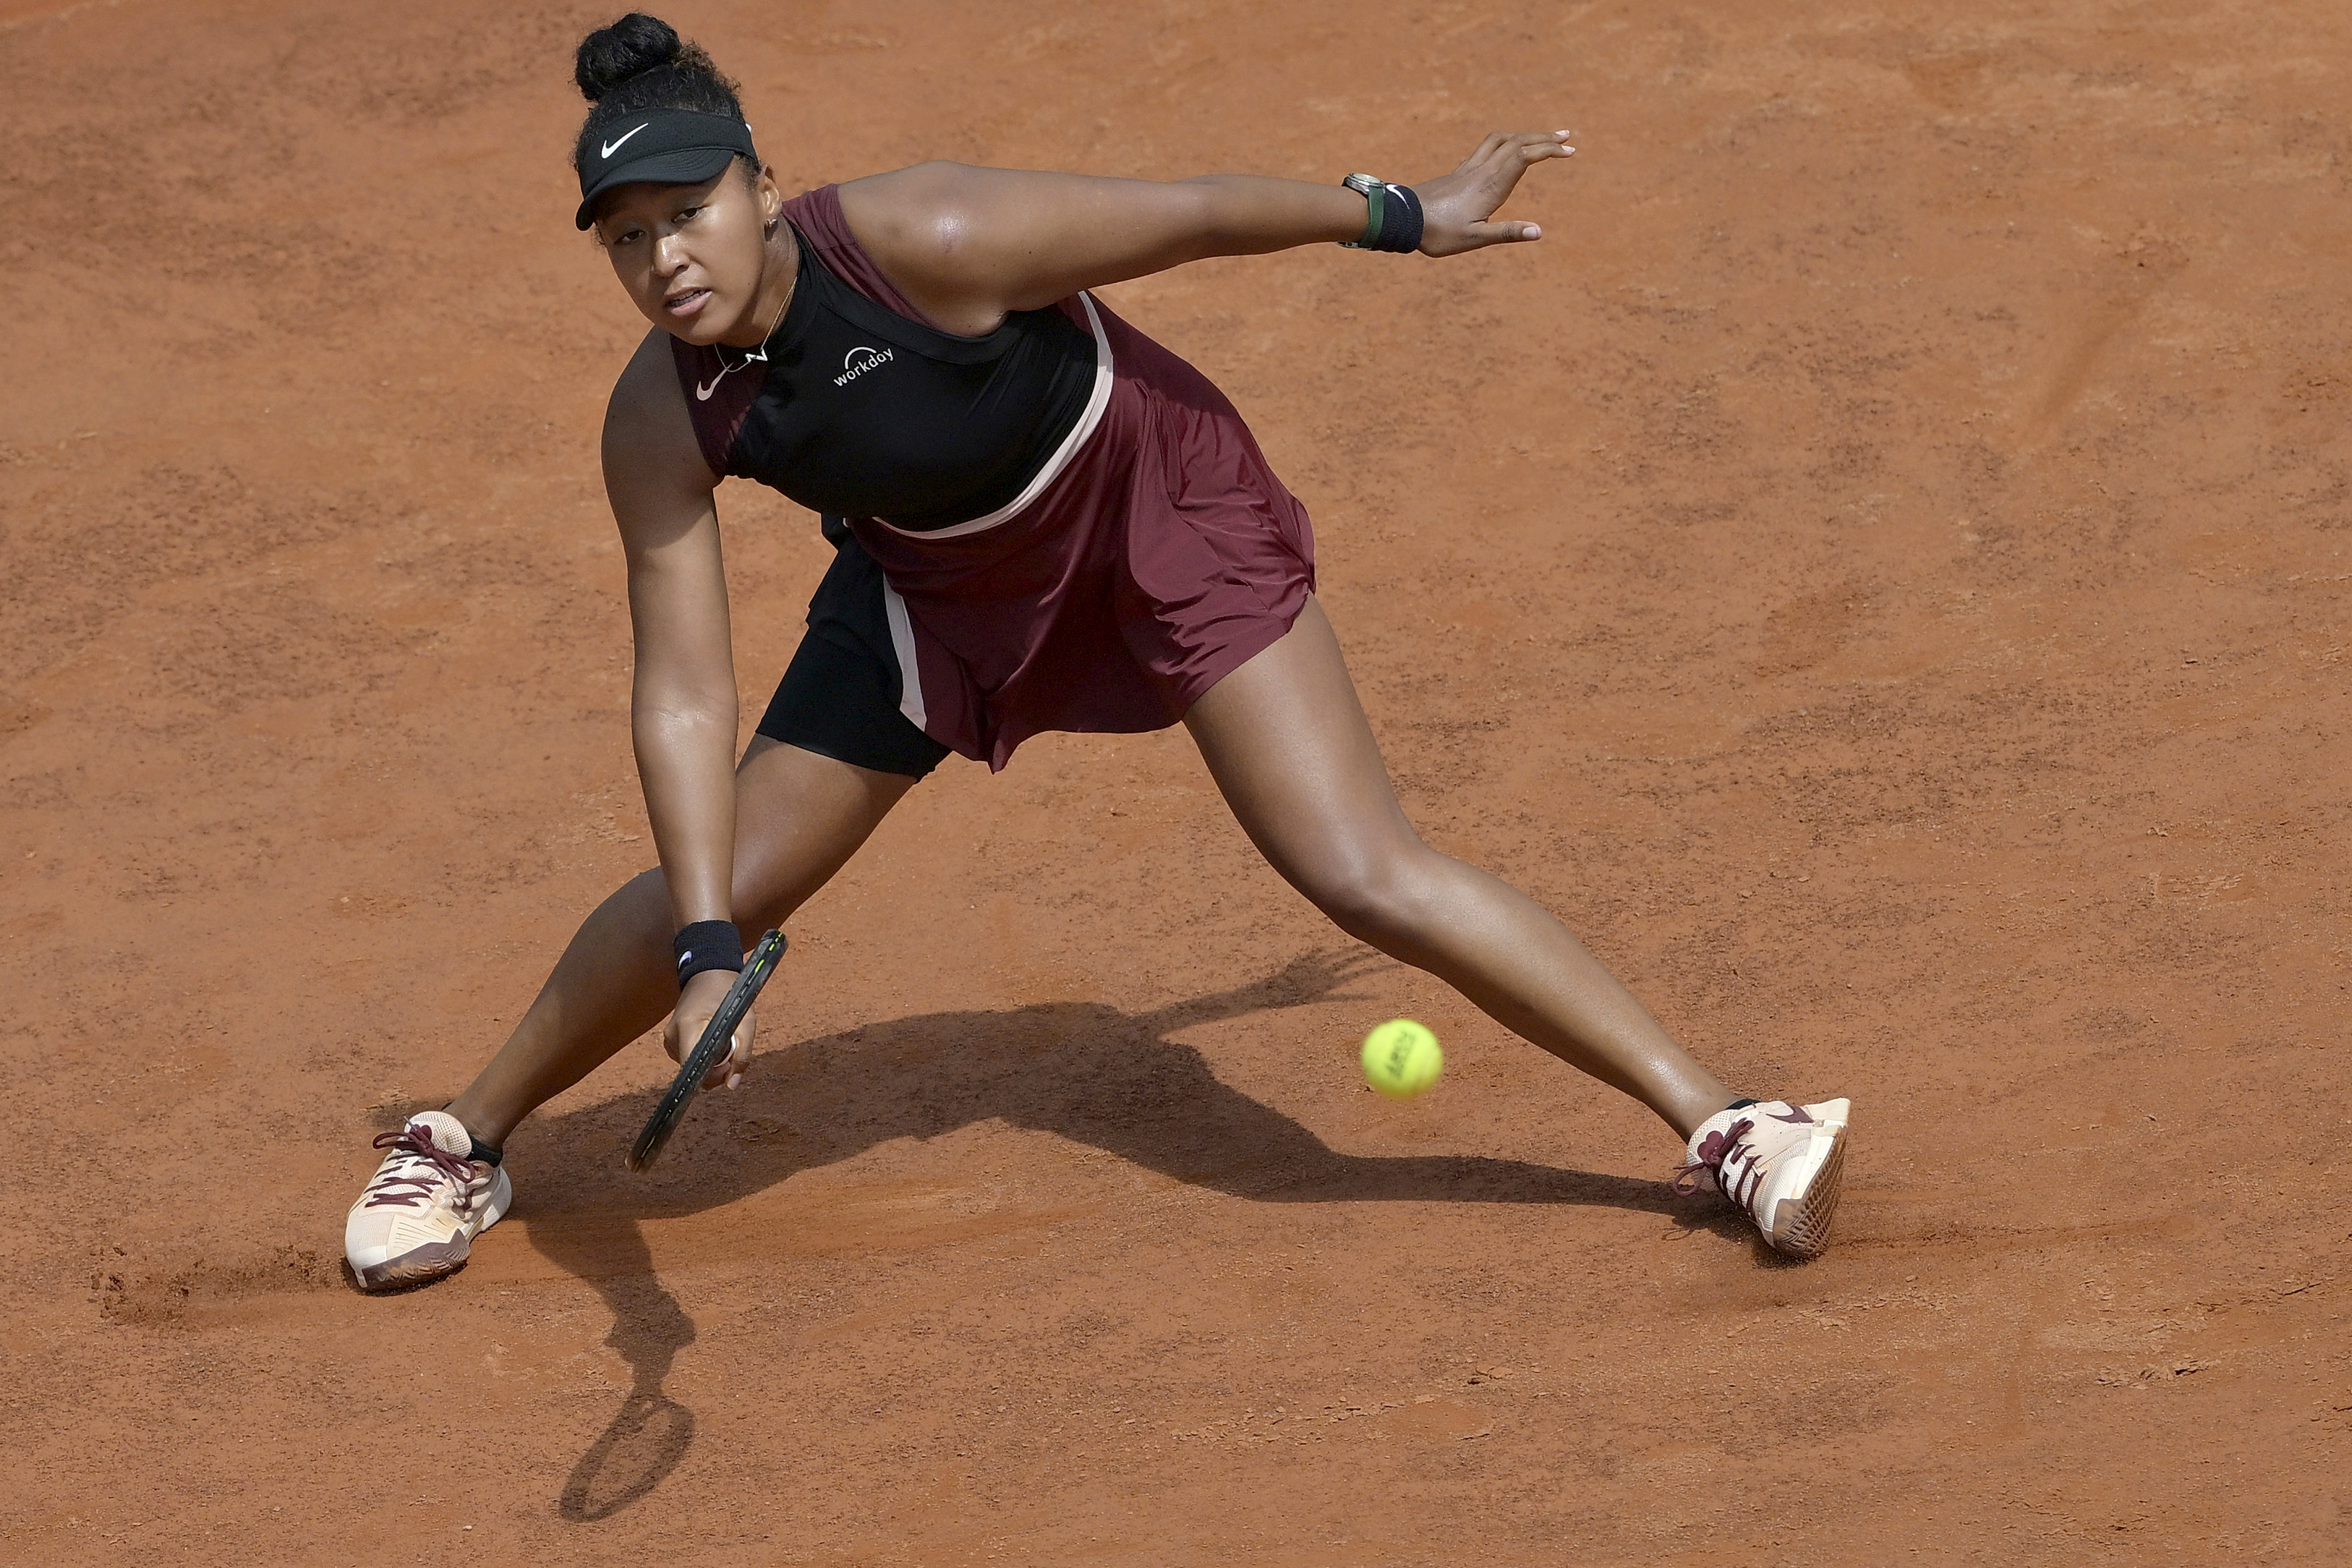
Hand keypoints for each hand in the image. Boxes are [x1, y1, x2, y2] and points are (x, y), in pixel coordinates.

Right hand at [663, 965, 757, 1090]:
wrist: (708, 974)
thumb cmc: (728, 995)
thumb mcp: (745, 1021)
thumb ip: (742, 1054)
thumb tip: (731, 1085)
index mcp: (688, 1028)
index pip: (693, 1068)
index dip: (713, 1075)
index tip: (728, 1067)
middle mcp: (672, 1036)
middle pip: (693, 1070)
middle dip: (715, 1070)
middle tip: (732, 1050)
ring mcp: (669, 1039)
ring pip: (692, 1066)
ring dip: (711, 1062)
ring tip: (722, 1040)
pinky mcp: (671, 1040)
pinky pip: (689, 1058)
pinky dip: (703, 1056)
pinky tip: (712, 1041)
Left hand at [1411, 130, 1574, 256]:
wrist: (1402, 218)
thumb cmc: (1438, 233)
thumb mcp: (1475, 239)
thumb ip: (1507, 233)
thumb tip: (1538, 232)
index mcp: (1490, 185)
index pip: (1525, 156)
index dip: (1549, 150)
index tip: (1570, 151)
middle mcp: (1482, 170)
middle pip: (1517, 142)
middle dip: (1544, 138)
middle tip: (1567, 137)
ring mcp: (1469, 168)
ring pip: (1501, 140)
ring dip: (1524, 135)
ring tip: (1542, 138)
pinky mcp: (1460, 171)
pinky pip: (1487, 147)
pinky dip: (1506, 142)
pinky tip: (1509, 149)